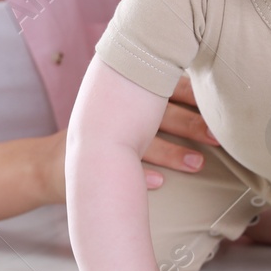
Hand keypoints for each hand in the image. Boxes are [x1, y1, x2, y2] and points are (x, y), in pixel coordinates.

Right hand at [41, 78, 217, 203]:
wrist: (49, 165)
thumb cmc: (100, 137)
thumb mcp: (121, 112)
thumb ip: (153, 98)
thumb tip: (204, 91)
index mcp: (126, 97)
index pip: (163, 87)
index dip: (192, 94)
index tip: (221, 103)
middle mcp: (116, 115)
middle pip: (159, 115)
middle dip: (192, 125)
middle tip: (219, 137)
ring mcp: (101, 140)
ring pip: (143, 144)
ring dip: (172, 154)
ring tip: (199, 165)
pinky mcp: (89, 167)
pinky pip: (117, 172)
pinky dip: (139, 176)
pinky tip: (157, 182)